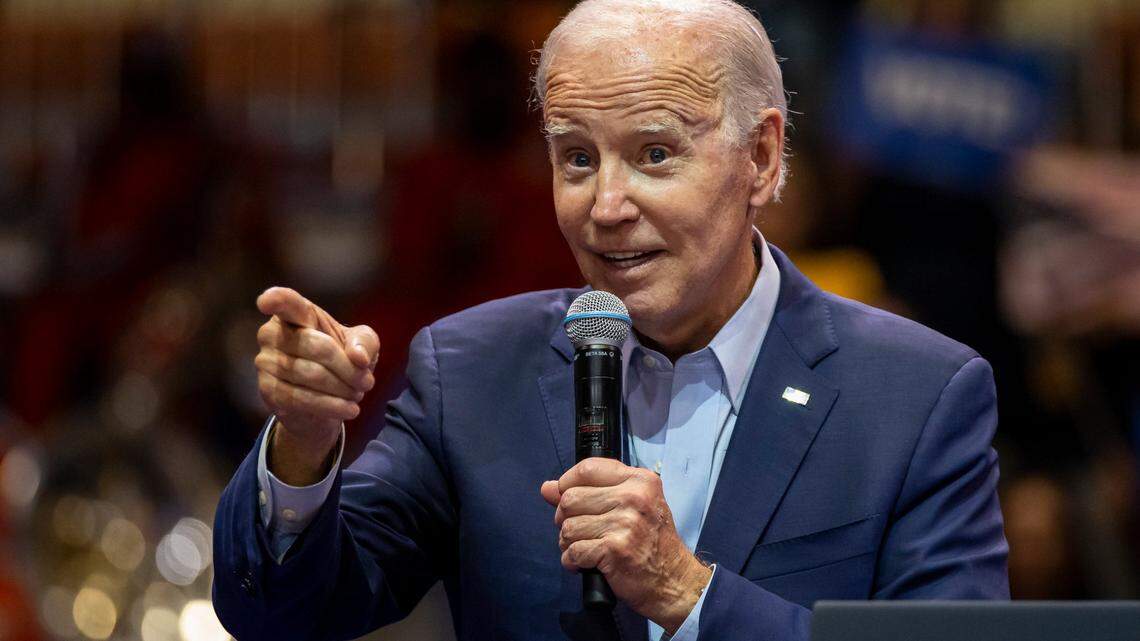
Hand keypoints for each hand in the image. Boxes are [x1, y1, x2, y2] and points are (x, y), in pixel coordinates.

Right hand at [255, 286, 378, 484]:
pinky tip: (349, 409)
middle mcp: (272, 334)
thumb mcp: (362, 345)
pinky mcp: (267, 390)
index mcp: (296, 314)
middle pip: (318, 347)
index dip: (276, 299)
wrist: (326, 401)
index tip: (266, 301)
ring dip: (343, 389)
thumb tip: (358, 357)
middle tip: (367, 382)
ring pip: (312, 375)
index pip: (285, 303)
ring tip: (358, 395)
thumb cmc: (342, 361)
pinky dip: (330, 406)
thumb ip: (365, 342)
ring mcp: (265, 362)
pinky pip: (301, 399)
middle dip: (349, 368)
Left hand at [540, 458, 711, 633]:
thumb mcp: (631, 506)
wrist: (674, 580)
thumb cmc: (652, 543)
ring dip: (568, 543)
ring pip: (568, 527)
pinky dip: (572, 561)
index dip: (567, 483)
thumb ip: (589, 492)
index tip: (567, 498)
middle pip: (570, 498)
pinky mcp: (615, 549)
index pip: (587, 468)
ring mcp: (624, 523)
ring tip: (584, 548)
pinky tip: (584, 564)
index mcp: (640, 480)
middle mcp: (633, 497)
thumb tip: (547, 487)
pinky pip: (573, 551)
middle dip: (565, 518)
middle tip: (579, 531)